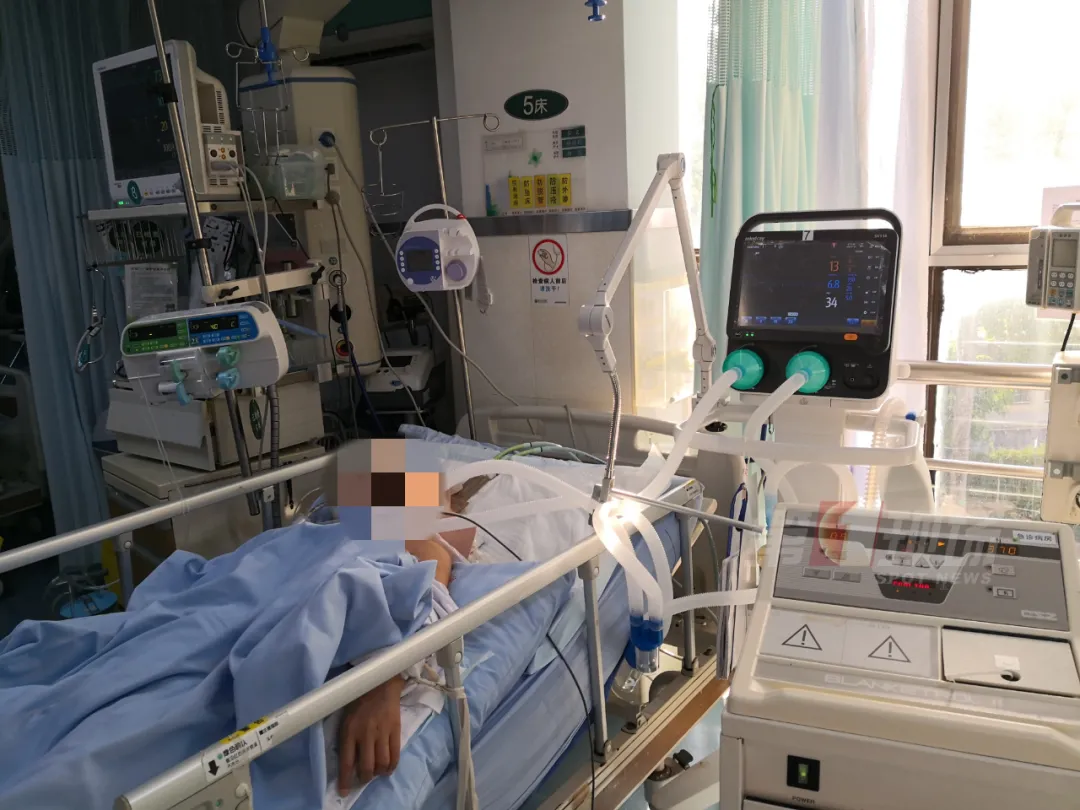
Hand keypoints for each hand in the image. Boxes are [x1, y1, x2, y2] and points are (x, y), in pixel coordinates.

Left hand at [337, 676, 403, 794]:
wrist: (380, 682)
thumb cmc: (359, 699)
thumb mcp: (345, 717)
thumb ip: (346, 737)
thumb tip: (347, 760)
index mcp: (349, 730)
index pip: (346, 762)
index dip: (345, 780)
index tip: (343, 792)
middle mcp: (365, 734)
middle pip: (366, 767)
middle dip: (364, 778)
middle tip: (363, 778)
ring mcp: (382, 732)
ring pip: (381, 764)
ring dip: (378, 773)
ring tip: (376, 772)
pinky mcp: (395, 729)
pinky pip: (395, 755)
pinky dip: (392, 766)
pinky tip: (388, 767)